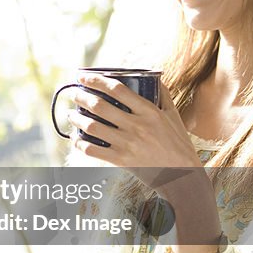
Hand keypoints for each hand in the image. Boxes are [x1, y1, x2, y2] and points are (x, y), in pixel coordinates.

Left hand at [68, 73, 220, 252]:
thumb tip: (152, 76)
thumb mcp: (173, 115)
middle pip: (99, 106)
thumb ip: (162, 94)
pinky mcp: (121, 160)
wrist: (182, 175)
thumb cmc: (178, 143)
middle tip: (72, 93)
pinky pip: (92, 150)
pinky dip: (79, 143)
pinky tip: (75, 138)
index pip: (117, 89)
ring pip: (92, 127)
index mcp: (149, 111)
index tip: (83, 76)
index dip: (96, 80)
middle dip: (80, 96)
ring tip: (70, 113)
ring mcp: (127, 144)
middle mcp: (136, 125)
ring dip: (76, 118)